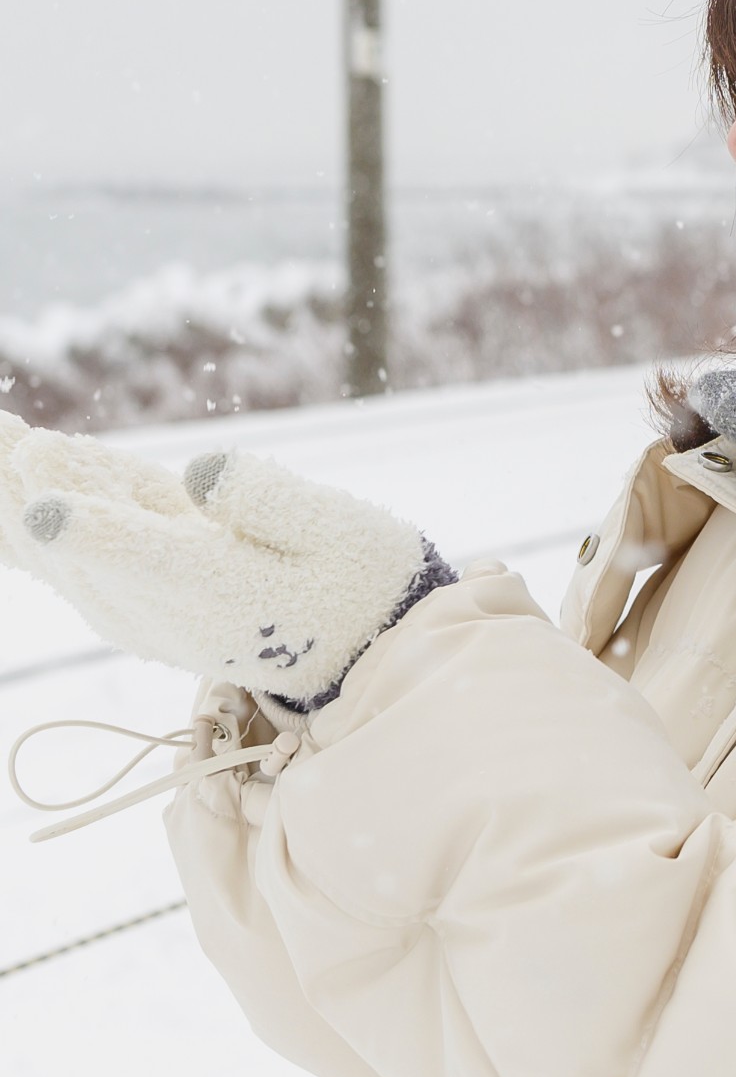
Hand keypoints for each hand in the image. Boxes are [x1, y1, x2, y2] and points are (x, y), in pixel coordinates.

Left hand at [0, 418, 440, 704]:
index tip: (41, 490)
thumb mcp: (342, 529)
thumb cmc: (357, 575)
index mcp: (222, 592)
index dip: (89, 524)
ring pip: (56, 552)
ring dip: (15, 494)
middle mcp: (165, 610)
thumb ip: (273, 501)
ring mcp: (139, 606)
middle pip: (78, 550)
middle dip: (29, 490)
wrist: (359, 643)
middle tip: (3, 433)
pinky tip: (10, 463)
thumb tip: (200, 471)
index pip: (145, 555)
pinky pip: (63, 552)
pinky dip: (25, 516)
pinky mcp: (130, 594)